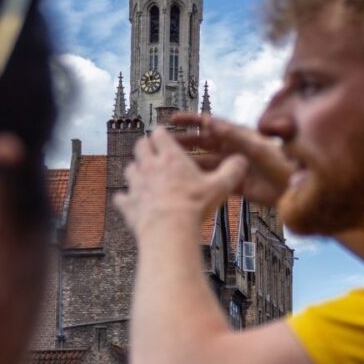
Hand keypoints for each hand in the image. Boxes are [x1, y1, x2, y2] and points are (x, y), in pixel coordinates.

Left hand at [114, 127, 247, 237]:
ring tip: (144, 176)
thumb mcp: (220, 187)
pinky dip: (124, 199)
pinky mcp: (128, 204)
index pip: (159, 133)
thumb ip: (232, 171)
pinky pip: (121, 198)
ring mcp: (136, 184)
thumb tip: (242, 161)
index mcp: (170, 157)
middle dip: (145, 147)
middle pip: (140, 146)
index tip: (165, 136)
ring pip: (129, 169)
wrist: (169, 230)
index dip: (161, 134)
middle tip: (152, 152)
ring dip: (135, 170)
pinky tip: (129, 202)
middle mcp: (149, 166)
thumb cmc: (193, 206)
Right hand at [171, 113, 293, 206]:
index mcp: (238, 135)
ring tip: (168, 163)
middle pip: (203, 143)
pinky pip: (213, 180)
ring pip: (205, 162)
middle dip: (184, 142)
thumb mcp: (257, 147)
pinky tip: (185, 182)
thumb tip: (212, 122)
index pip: (210, 124)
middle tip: (163, 142)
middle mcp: (233, 149)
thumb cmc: (284, 163)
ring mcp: (233, 167)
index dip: (191, 120)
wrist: (297, 189)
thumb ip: (234, 136)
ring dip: (188, 162)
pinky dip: (200, 180)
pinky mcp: (235, 184)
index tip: (173, 118)